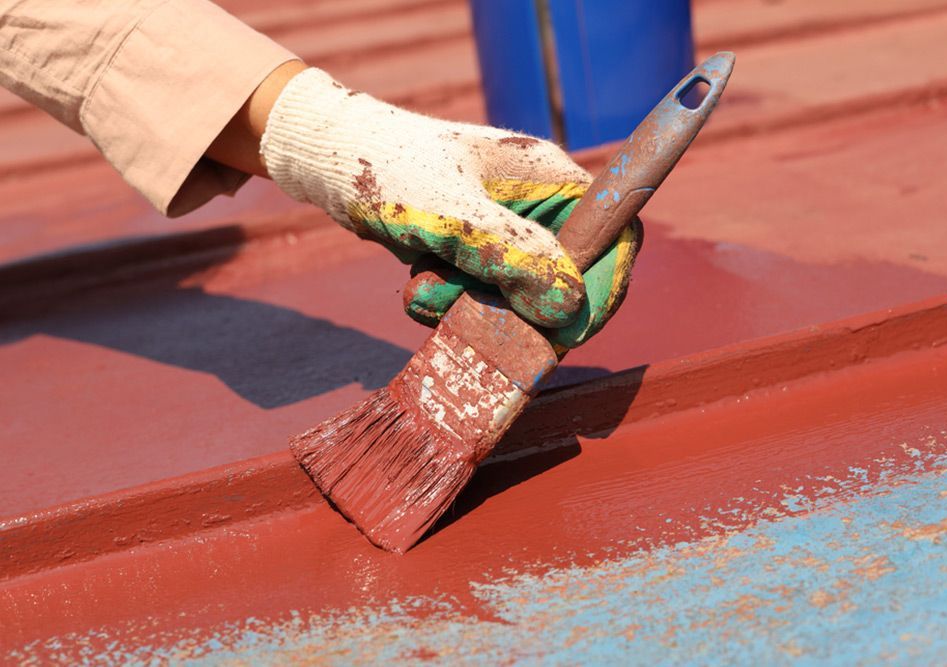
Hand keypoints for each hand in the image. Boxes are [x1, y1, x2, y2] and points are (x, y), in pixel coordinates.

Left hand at [260, 68, 603, 326]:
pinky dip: (450, 298)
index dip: (606, 285)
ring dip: (472, 303)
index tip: (574, 329)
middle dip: (518, 305)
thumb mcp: (454, 216)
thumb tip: (568, 308)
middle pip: (565, 277)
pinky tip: (418, 277)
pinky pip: (480, 294)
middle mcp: (536, 204)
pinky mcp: (473, 249)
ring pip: (517, 294)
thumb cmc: (391, 169)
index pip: (614, 234)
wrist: (328, 161)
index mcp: (550, 177)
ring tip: (428, 284)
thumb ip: (513, 257)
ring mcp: (503, 228)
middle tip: (477, 313)